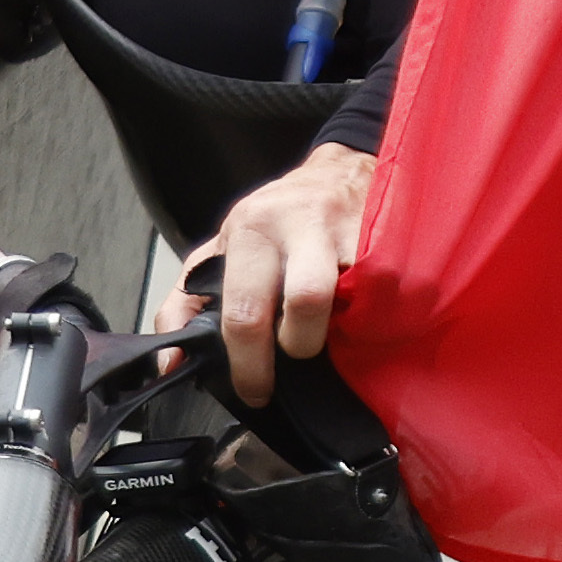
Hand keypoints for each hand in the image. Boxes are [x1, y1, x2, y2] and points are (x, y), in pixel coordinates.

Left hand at [176, 143, 377, 406]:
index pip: (245, 310)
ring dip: (346, 328)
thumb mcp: (220, 251)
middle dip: (301, 344)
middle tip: (298, 353)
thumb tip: (171, 362)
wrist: (340, 172)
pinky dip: (379, 310)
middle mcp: (299, 223)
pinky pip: (389, 287)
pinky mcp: (389, 234)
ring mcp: (350, 227)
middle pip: (306, 300)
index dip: (250, 364)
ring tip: (338, 331)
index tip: (255, 390)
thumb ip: (184, 305)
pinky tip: (369, 310)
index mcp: (250, 231)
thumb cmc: (276, 220)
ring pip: (354, 295)